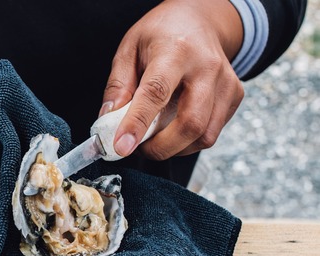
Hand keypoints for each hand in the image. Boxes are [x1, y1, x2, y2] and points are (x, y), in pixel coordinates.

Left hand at [102, 0, 244, 159]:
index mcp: (176, 51)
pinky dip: (188, 142)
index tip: (122, 146)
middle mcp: (207, 67)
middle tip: (138, 147)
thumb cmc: (162, 34)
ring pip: (204, 135)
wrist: (200, 19)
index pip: (156, 92)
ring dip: (174, 148)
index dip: (137, 123)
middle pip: (190, 123)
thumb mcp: (129, 49)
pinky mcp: (234, 96)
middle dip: (160, 147)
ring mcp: (226, 83)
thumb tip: (108, 121)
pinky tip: (174, 129)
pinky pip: (211, 133)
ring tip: (154, 138)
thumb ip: (118, 85)